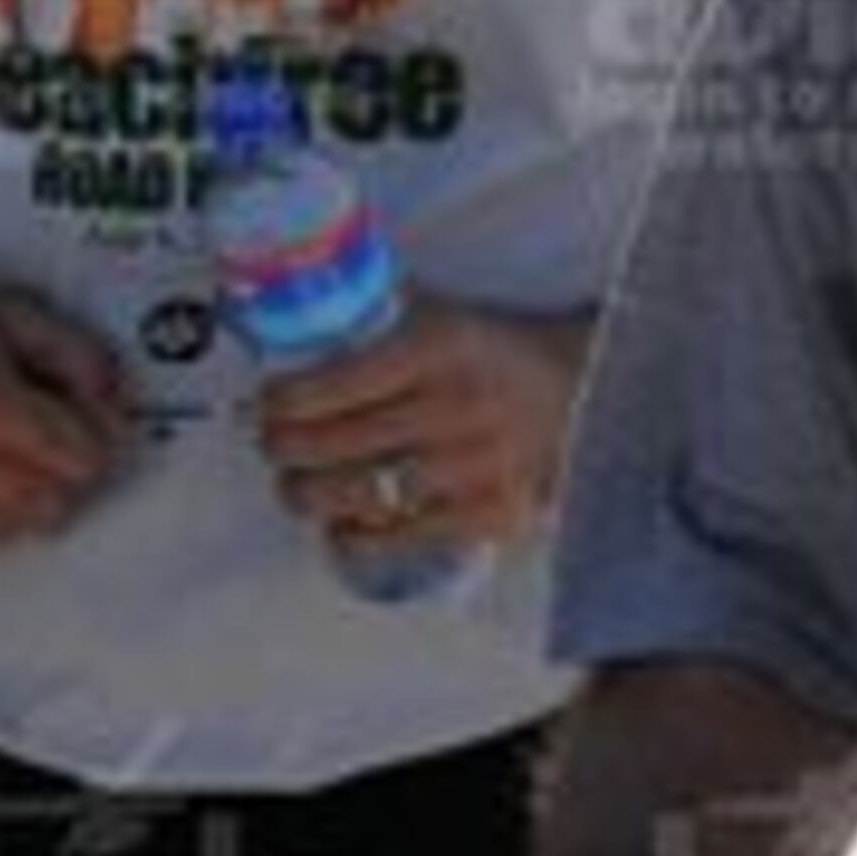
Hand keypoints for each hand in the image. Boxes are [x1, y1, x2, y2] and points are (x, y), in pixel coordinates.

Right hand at [0, 247, 125, 551]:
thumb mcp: (5, 311)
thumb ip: (75, 353)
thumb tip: (117, 401)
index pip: (86, 461)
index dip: (93, 436)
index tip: (78, 417)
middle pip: (53, 505)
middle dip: (60, 472)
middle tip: (39, 435)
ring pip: (6, 532)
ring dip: (14, 498)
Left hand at [253, 298, 586, 563]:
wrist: (590, 396)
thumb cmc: (505, 357)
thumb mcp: (446, 317)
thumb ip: (378, 319)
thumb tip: (298, 326)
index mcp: (438, 348)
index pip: (329, 385)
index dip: (279, 404)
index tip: (266, 405)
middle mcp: (452, 408)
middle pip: (329, 445)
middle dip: (281, 449)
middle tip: (272, 445)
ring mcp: (469, 468)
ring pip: (352, 495)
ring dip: (305, 494)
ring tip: (296, 486)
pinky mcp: (484, 515)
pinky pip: (393, 538)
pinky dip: (352, 535)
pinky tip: (340, 523)